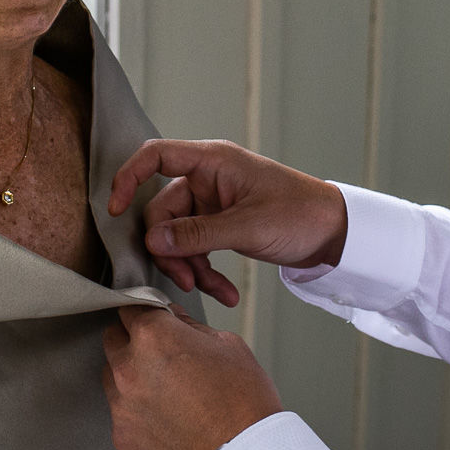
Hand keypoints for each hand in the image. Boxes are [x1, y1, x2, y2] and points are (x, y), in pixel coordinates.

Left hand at [101, 304, 281, 449]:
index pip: (131, 308)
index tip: (153, 318)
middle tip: (162, 354)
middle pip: (114, 339)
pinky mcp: (122, 436)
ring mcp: (122, 405)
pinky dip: (138, 411)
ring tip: (167, 390)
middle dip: (133, 340)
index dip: (146, 312)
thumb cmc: (243, 403)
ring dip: (131, 376)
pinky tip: (166, 417)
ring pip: (112, 377)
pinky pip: (121, 412)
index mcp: (154, 337)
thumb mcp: (227, 345)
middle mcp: (129, 368)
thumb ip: (190, 326)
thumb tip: (172, 319)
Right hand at [109, 139, 348, 306]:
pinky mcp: (221, 224)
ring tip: (213, 290)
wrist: (335, 232)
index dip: (128, 178)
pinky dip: (206, 270)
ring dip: (190, 266)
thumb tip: (152, 240)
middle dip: (171, 249)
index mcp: (212, 162)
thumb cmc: (300, 213)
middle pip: (163, 210)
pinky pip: (198, 247)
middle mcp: (208, 178)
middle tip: (185, 280)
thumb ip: (198, 233)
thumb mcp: (248, 227)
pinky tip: (225, 294)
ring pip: (179, 235)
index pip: (155, 156)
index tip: (114, 210)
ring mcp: (213, 203)